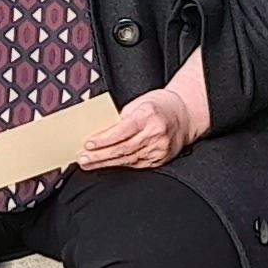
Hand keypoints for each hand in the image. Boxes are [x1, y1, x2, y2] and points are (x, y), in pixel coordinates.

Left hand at [77, 88, 200, 170]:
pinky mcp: (159, 159)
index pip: (122, 130)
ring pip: (127, 159)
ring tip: (89, 164)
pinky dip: (119, 165)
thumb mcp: (140, 102)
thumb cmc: (160, 106)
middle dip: (100, 155)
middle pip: (123, 148)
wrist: (185, 116)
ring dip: (105, 163)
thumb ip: (121, 116)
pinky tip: (107, 165)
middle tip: (83, 158)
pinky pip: (136, 164)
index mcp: (149, 115)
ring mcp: (159, 148)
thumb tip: (100, 130)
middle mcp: (155, 133)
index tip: (88, 143)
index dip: (104, 139)